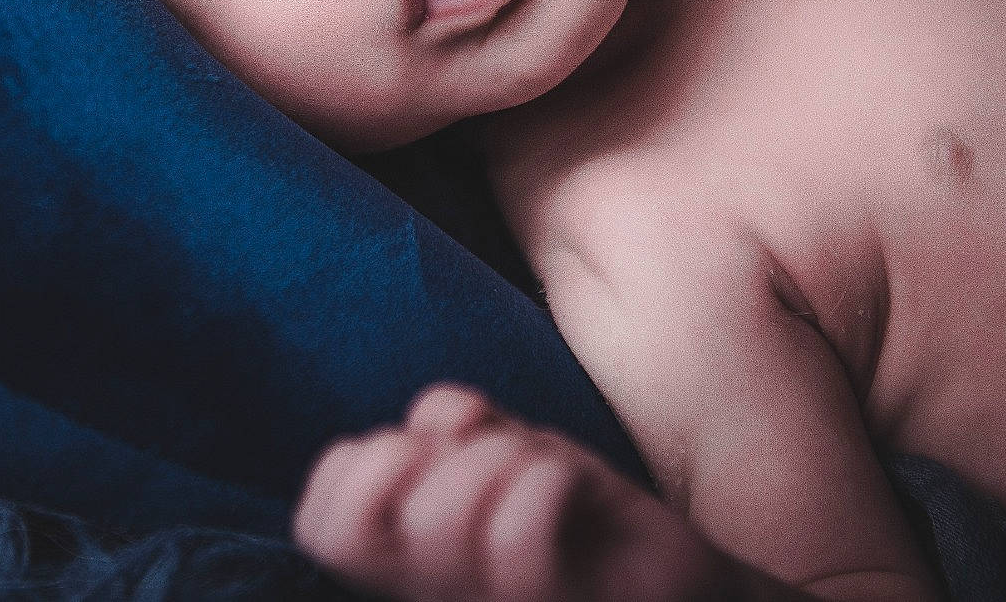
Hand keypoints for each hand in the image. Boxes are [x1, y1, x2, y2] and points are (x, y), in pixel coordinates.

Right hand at [294, 384, 736, 601]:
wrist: (690, 586)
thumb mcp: (508, 460)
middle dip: (408, 456)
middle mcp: (432, 600)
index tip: (415, 449)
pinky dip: (545, 479)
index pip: (316, 525)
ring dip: (497, 459)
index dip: (352, 466)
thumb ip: (457, 436)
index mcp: (406, 569)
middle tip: (474, 454)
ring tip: (540, 468)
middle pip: (356, 525)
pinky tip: (574, 486)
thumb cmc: (587, 522)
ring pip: (441, 518)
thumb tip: (437, 421)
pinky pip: (517, 534)